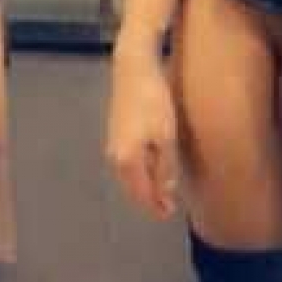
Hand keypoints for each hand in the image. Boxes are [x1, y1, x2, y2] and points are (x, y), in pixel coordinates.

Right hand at [106, 50, 178, 219]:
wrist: (133, 68)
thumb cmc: (153, 100)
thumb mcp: (166, 135)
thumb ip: (166, 166)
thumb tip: (166, 191)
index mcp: (127, 160)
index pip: (142, 194)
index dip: (156, 206)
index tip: (170, 213)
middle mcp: (115, 156)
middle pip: (132, 187)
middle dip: (149, 198)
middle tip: (167, 207)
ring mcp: (112, 144)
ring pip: (129, 174)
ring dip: (144, 184)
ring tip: (161, 190)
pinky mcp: (115, 132)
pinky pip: (127, 161)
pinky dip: (139, 170)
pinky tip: (151, 165)